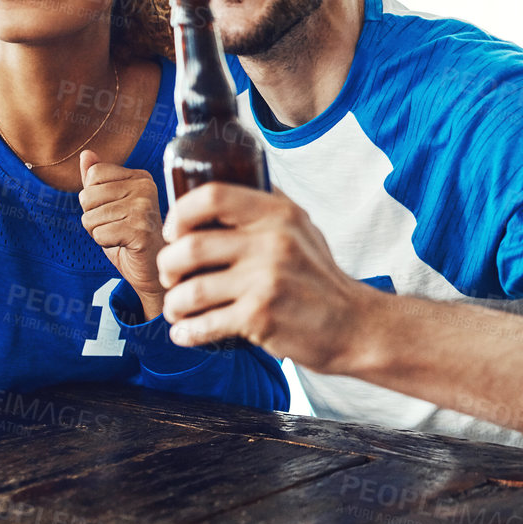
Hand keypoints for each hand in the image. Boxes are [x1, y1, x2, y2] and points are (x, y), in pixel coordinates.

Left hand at [78, 151, 166, 320]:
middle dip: (94, 217)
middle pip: (87, 196)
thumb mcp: (110, 205)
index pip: (93, 175)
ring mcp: (145, 208)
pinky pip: (99, 234)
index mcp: (140, 177)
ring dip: (99, 233)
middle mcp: (146, 187)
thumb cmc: (130, 237)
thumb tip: (86, 154)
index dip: (93, 198)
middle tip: (118, 227)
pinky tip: (125, 245)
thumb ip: (97, 180)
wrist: (153, 271)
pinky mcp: (141, 230)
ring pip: (90, 218)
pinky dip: (106, 244)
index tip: (115, 211)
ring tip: (122, 236)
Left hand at [157, 184, 377, 369]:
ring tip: (177, 309)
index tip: (174, 233)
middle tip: (171, 278)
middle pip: (190, 246)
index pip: (212, 196)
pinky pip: (205, 324)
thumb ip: (266, 209)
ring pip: (191, 290)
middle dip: (168, 266)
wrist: (354, 326)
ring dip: (174, 304)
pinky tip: (186, 332)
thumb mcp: (303, 229)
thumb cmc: (321, 279)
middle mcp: (273, 242)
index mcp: (279, 213)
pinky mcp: (261, 317)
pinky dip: (187, 332)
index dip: (181, 214)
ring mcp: (267, 280)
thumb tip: (221, 191)